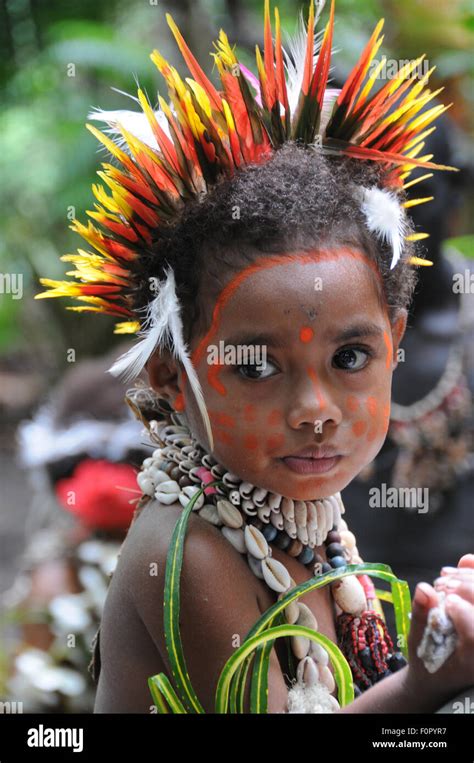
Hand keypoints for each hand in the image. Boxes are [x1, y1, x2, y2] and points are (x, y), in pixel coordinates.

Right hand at [405, 554, 473, 706]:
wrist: (438, 674)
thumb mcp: (416, 642)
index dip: (464, 613)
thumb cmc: (426, 661)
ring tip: (446, 576)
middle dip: (467, 588)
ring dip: (470, 578)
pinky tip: (462, 564)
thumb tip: (424, 589)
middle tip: (442, 584)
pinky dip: (473, 573)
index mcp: (471, 661)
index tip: (445, 599)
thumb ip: (421, 616)